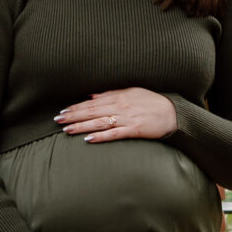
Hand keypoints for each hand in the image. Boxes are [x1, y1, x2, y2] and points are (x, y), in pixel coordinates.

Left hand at [56, 87, 176, 142]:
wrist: (172, 112)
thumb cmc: (152, 101)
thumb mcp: (132, 92)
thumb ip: (111, 93)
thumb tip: (92, 96)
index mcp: (119, 96)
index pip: (92, 103)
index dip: (76, 107)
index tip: (63, 111)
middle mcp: (120, 106)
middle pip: (92, 112)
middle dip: (73, 116)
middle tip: (58, 120)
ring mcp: (126, 118)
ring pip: (99, 122)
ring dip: (82, 126)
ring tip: (67, 130)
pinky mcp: (133, 129)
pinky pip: (114, 133)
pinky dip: (100, 136)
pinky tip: (88, 139)